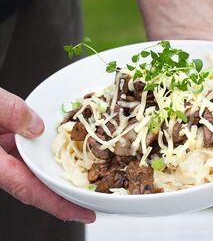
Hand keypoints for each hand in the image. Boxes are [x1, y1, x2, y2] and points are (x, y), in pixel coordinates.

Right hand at [0, 88, 95, 222]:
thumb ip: (8, 110)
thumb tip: (36, 126)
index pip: (30, 190)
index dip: (59, 204)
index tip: (83, 214)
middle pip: (34, 183)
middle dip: (62, 190)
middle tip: (91, 196)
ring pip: (28, 166)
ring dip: (52, 168)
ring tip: (80, 170)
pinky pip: (19, 151)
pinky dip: (35, 149)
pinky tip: (47, 142)